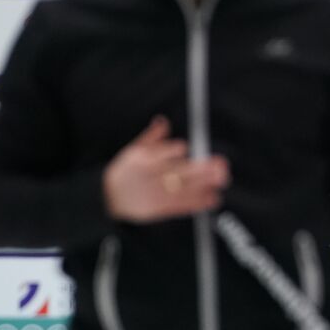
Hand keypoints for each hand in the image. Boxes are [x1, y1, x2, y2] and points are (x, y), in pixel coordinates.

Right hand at [103, 117, 229, 222]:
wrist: (108, 201)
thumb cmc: (124, 173)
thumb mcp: (132, 152)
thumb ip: (151, 137)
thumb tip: (163, 121)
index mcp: (143, 161)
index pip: (159, 153)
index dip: (172, 150)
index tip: (185, 147)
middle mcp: (152, 178)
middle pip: (177, 172)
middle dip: (200, 169)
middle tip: (219, 165)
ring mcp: (157, 194)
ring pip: (183, 188)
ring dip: (204, 184)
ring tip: (221, 179)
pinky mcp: (161, 209)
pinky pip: (182, 206)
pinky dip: (198, 203)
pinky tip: (213, 198)